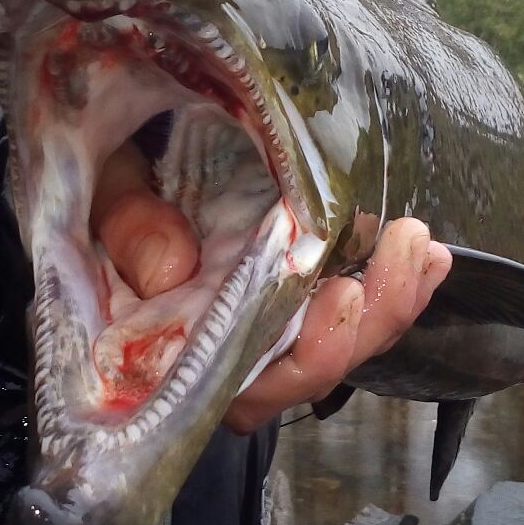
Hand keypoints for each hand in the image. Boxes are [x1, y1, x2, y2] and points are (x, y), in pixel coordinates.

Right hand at [92, 143, 452, 432]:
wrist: (118, 139)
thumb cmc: (103, 168)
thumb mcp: (104, 188)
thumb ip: (127, 229)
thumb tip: (175, 271)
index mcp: (168, 335)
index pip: (241, 385)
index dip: (298, 360)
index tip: (338, 294)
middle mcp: (222, 336)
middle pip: (306, 369)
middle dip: (365, 325)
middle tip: (403, 257)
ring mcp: (256, 308)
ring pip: (334, 343)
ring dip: (390, 302)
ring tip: (420, 246)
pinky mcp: (281, 276)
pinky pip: (344, 302)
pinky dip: (388, 279)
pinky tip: (419, 249)